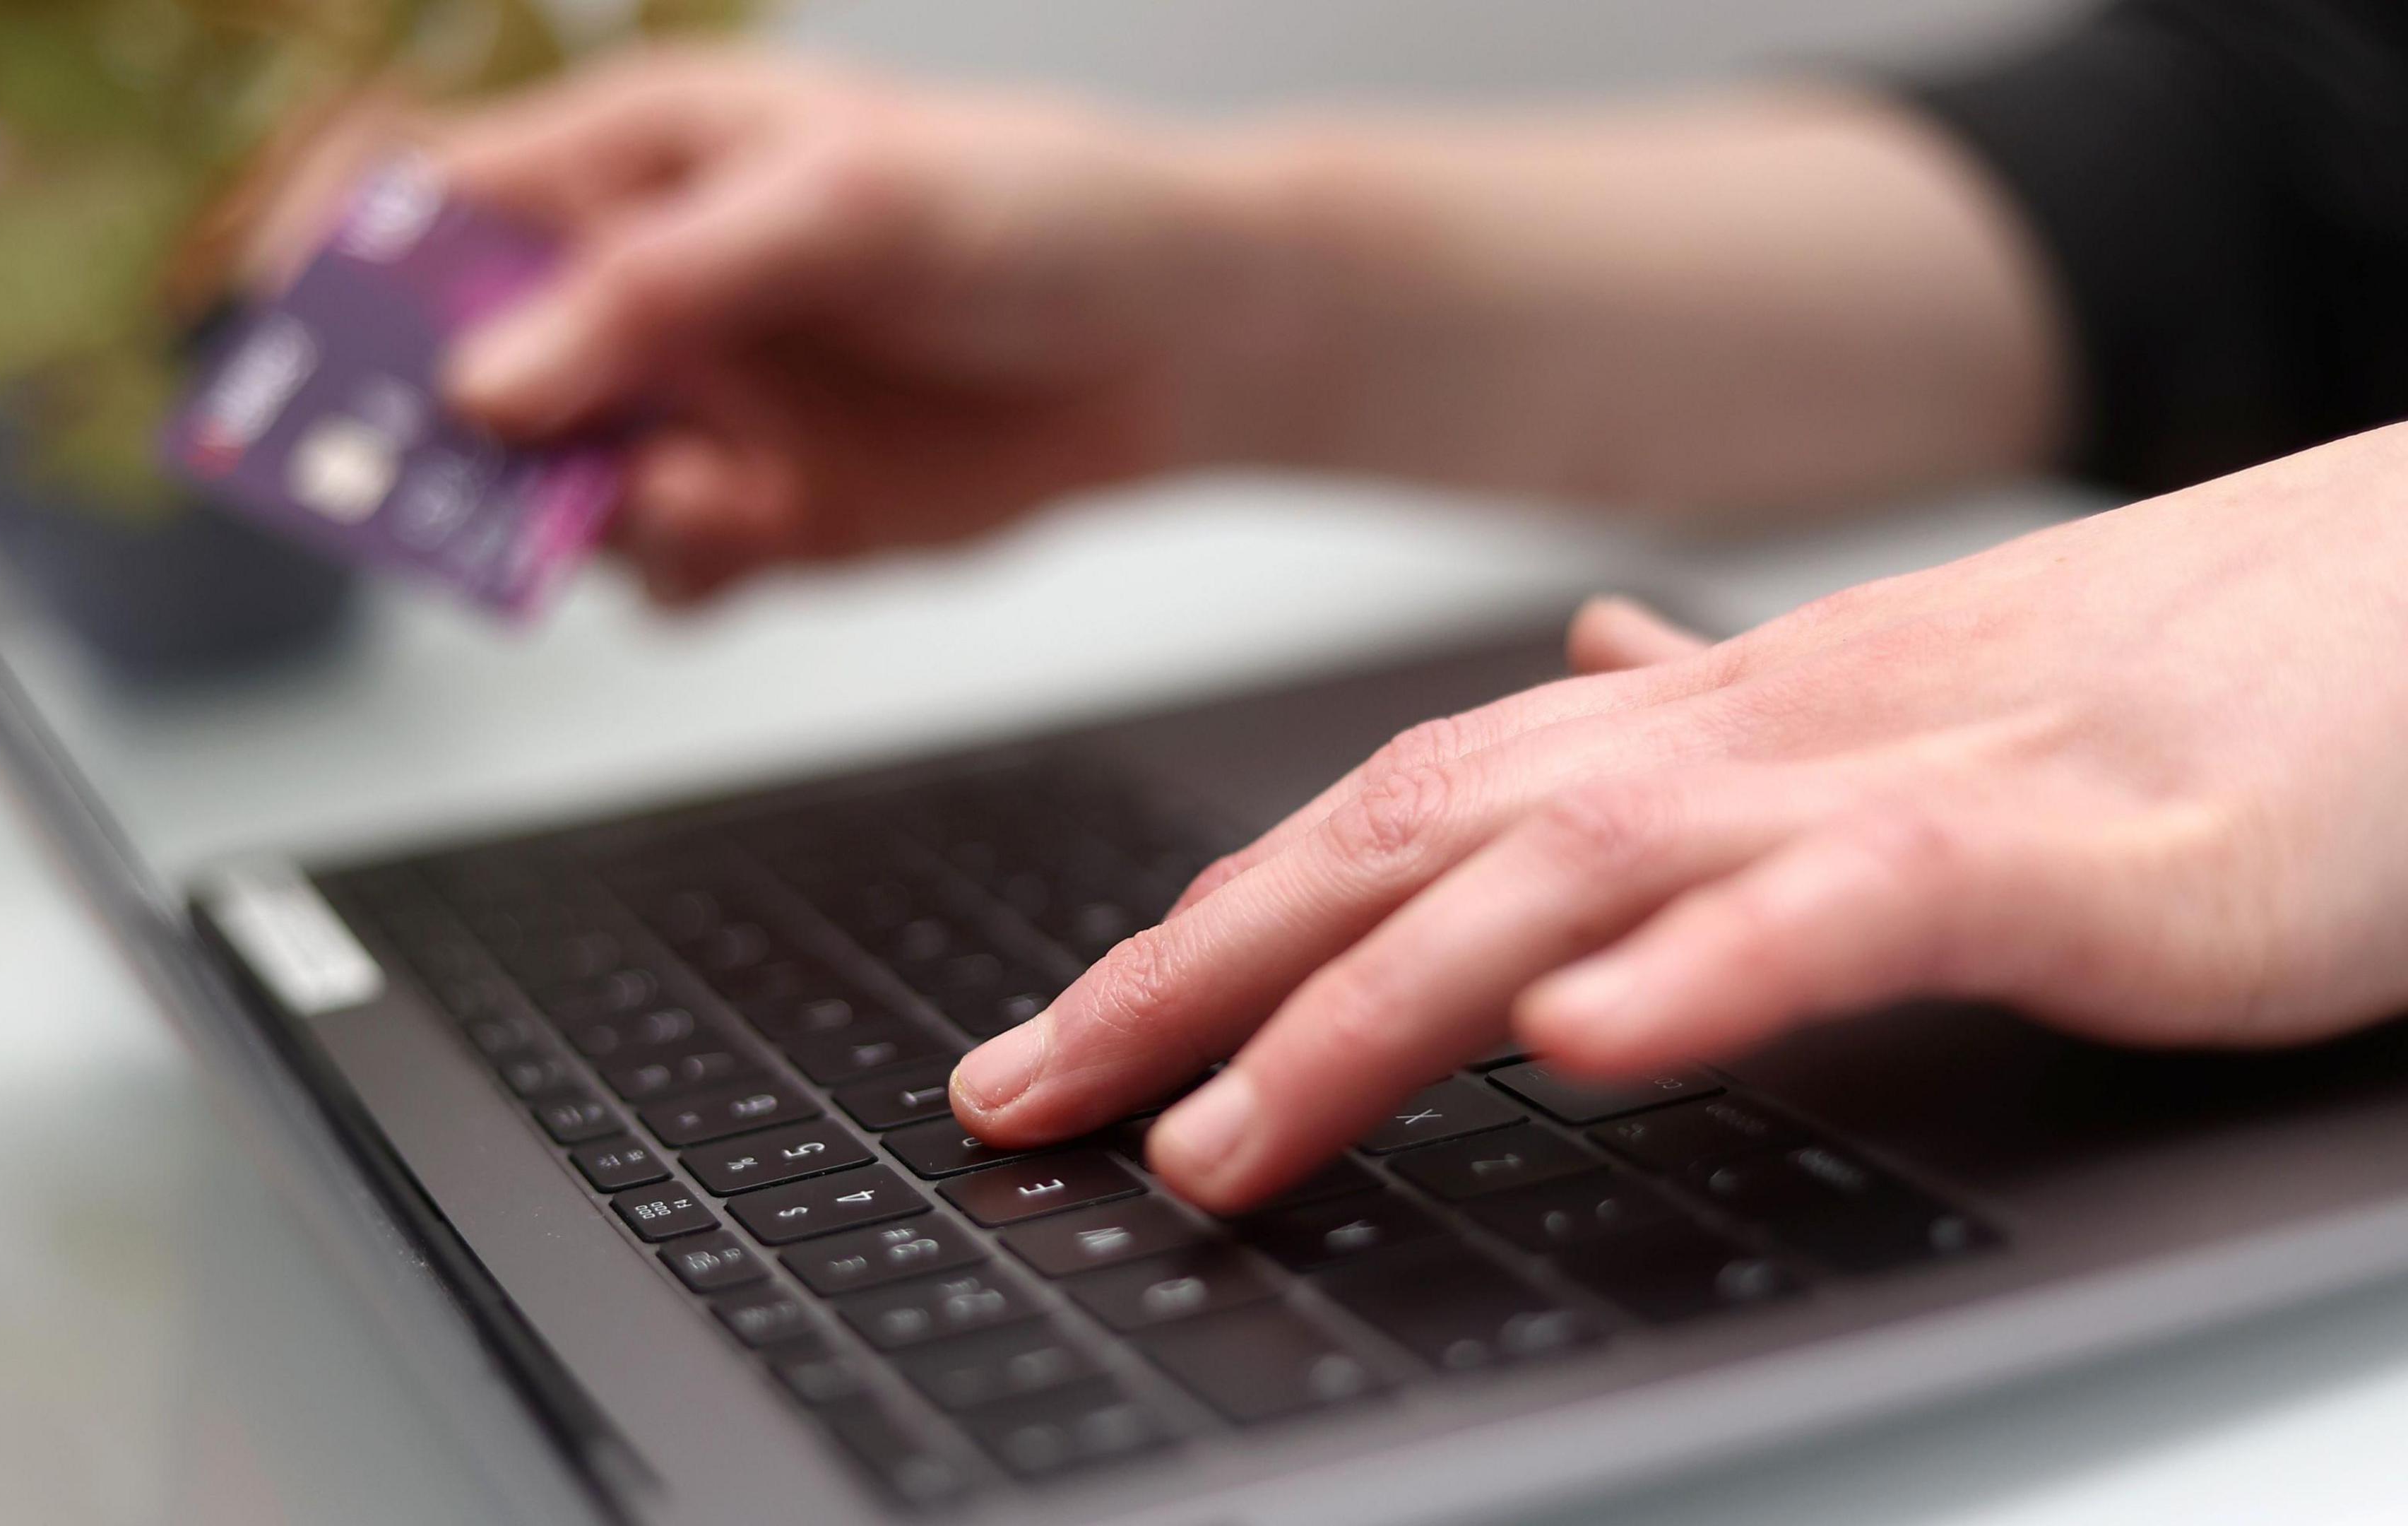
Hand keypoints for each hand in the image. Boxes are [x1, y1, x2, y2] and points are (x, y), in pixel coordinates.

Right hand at [422, 51, 1302, 601]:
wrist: (1175, 343)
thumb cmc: (1031, 208)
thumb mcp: (844, 205)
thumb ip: (661, 286)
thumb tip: (489, 383)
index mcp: (631, 165)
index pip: (425, 198)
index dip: (334, 264)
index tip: (286, 346)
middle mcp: (636, 295)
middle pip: (452, 372)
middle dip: (428, 438)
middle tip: (445, 485)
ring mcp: (692, 409)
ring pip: (544, 493)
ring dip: (579, 517)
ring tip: (695, 494)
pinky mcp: (754, 511)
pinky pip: (654, 569)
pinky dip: (678, 570)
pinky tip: (751, 531)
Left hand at [952, 424, 2407, 1211]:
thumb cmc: (2157, 686)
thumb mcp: (1881, 717)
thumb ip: (1710, 724)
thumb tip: (1579, 684)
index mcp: (1703, 722)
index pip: (1390, 812)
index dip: (1201, 923)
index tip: (1058, 1039)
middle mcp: (1749, 734)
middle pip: (1414, 841)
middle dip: (1194, 976)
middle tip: (1026, 1100)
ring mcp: (1896, 780)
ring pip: (1577, 876)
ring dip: (1374, 1007)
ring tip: (1218, 1129)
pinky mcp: (2064, 848)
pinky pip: (1849, 904)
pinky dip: (1701, 974)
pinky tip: (1579, 1050)